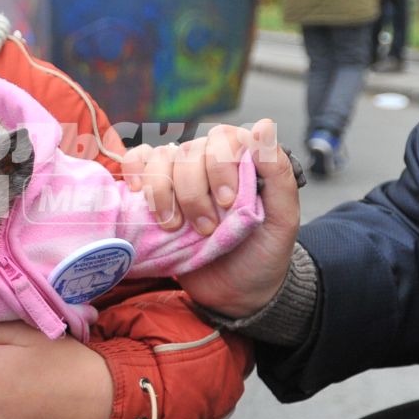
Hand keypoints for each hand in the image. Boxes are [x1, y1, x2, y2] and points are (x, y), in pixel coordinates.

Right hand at [123, 119, 301, 318]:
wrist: (237, 293)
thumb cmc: (263, 254)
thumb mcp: (283, 219)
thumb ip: (279, 174)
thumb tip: (263, 126)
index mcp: (242, 161)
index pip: (223, 138)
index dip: (220, 166)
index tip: (228, 203)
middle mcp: (209, 162)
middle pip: (188, 151)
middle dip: (193, 192)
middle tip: (206, 229)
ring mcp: (180, 175)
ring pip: (160, 158)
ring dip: (163, 192)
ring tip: (174, 227)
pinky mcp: (156, 192)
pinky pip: (137, 162)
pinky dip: (135, 172)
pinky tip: (139, 195)